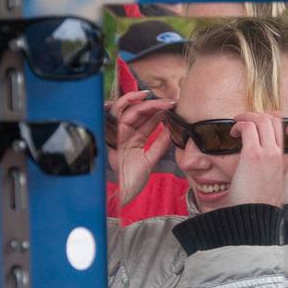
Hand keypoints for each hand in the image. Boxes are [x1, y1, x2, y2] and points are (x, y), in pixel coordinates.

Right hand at [113, 90, 175, 204]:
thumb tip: (172, 130)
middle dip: (155, 105)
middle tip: (170, 102)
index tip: (173, 107)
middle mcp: (126, 135)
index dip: (159, 113)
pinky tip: (139, 97)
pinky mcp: (114, 135)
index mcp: (134, 140)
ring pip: (129, 110)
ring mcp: (119, 134)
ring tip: (159, 99)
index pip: (147, 122)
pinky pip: (119, 115)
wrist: (124, 191)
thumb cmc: (133, 180)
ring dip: (145, 102)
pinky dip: (126, 103)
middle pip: (139, 113)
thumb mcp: (151, 160)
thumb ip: (160, 145)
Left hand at [228, 112, 287, 207]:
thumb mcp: (270, 186)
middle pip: (275, 120)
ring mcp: (268, 154)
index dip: (277, 120)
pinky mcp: (253, 155)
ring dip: (247, 117)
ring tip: (237, 125)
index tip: (261, 124)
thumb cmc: (257, 205)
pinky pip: (248, 127)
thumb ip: (268, 173)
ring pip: (263, 120)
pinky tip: (233, 133)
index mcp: (286, 162)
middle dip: (258, 115)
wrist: (254, 219)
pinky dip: (239, 124)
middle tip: (245, 122)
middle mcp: (280, 155)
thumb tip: (256, 168)